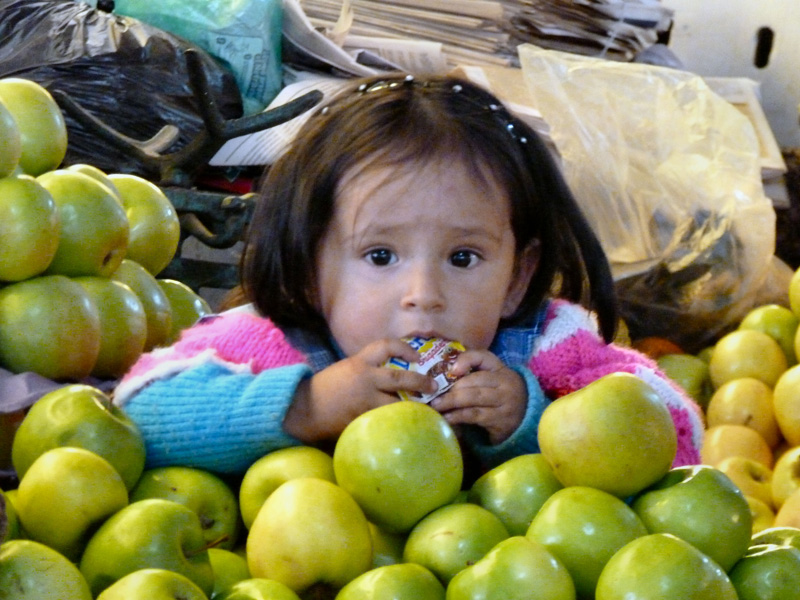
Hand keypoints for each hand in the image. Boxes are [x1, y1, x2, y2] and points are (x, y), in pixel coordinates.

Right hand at [283, 338, 436, 444]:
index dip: (406, 349)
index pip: (387, 345)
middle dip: (422, 383)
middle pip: (402, 378)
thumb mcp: (348, 369)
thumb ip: (370, 370)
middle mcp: (365, 378)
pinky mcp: (362, 420)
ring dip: (415, 408)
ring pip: (398, 404)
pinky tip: (408, 427)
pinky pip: (386, 421)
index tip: (418, 357)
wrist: (303, 409)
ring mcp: (364, 401)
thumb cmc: (328, 388)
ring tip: (428, 411)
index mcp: (360, 362)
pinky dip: (398, 424)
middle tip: (433, 387)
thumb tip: (398, 373)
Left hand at [430, 350, 526, 444]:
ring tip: (436, 406)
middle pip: (474, 381)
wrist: (524, 418)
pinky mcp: (501, 421)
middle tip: (432, 394)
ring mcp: (505, 403)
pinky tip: (447, 418)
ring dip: (451, 402)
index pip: (483, 357)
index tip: (452, 370)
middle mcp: (505, 384)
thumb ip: (472, 372)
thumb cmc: (499, 395)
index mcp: (500, 369)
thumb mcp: (491, 379)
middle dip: (450, 388)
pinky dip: (458, 416)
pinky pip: (475, 416)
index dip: (466, 360)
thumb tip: (445, 372)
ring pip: (473, 399)